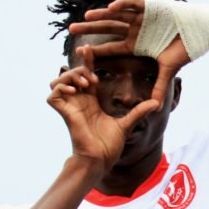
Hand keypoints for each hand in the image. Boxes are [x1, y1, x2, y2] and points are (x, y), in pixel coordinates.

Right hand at [46, 45, 159, 170]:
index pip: (87, 76)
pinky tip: (75, 91)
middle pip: (72, 74)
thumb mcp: (127, 124)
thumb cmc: (110, 145)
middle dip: (81, 69)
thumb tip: (156, 103)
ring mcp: (70, 106)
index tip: (89, 48)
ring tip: (85, 85)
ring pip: (58, 81)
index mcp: (92, 101)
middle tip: (94, 80)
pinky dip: (60, 88)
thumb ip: (138, 111)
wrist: (101, 159)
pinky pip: (52, 95)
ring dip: (70, 77)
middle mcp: (79, 101)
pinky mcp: (64, 113)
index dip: (87, 61)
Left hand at [68, 0, 187, 105]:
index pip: (112, 47)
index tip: (80, 53)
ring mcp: (141, 18)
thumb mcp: (168, 69)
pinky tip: (111, 8)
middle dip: (90, 29)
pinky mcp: (149, 7)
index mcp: (136, 45)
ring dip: (101, 16)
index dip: (97, 50)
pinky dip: (122, 5)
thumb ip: (159, 86)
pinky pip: (132, 4)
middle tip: (70, 30)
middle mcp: (135, 30)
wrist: (200, 33)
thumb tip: (155, 108)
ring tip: (86, 16)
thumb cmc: (184, 49)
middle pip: (107, 29)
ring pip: (116, 15)